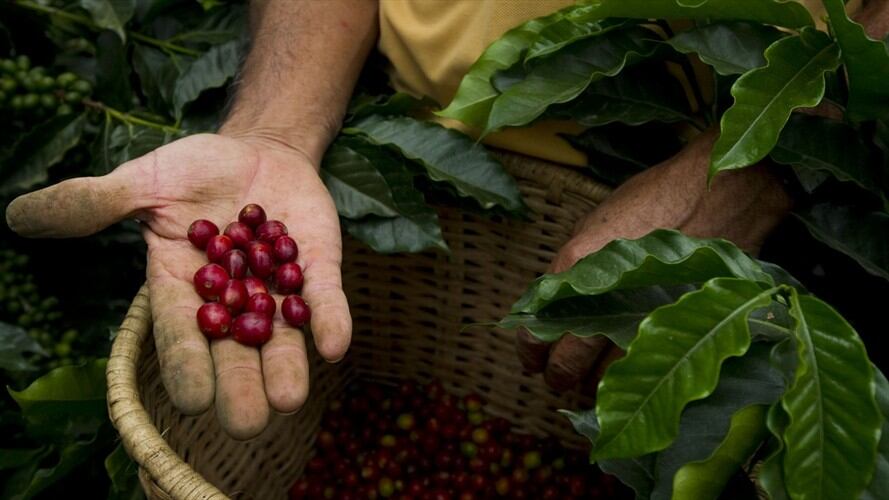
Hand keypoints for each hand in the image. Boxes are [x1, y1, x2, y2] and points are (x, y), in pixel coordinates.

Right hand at [5, 133, 350, 438]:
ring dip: (286, 368)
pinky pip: (323, 299)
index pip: (180, 333)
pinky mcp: (317, 270)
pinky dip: (329, 320)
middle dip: (239, 386)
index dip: (185, 364)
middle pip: (233, 352)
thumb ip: (95, 203)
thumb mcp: (144, 182)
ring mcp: (276, 288)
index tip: (193, 401)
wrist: (258, 151)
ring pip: (280, 338)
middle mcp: (229, 300)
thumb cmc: (195, 172)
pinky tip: (335, 345)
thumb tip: (18, 214)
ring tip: (288, 399)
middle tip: (246, 422)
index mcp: (182, 287)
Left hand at [516, 130, 792, 392]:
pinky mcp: (677, 323)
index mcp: (577, 266)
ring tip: (590, 380)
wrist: (718, 193)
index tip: (530, 359)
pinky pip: (647, 363)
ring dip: (595, 381)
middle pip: (571, 359)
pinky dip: (634, 373)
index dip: (531, 349)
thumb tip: (550, 302)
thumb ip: (572, 269)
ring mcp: (644, 315)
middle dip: (559, 374)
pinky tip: (629, 374)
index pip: (539, 326)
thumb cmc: (653, 200)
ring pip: (609, 373)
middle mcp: (607, 296)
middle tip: (555, 379)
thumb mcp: (597, 227)